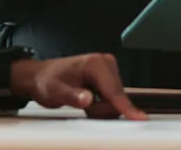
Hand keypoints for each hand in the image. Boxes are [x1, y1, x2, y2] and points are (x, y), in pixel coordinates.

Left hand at [8, 53, 145, 120]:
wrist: (42, 76)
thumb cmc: (47, 81)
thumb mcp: (55, 91)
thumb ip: (73, 96)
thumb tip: (88, 99)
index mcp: (96, 64)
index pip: (114, 91)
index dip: (124, 107)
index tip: (138, 118)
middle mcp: (106, 63)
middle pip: (117, 97)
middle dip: (102, 108)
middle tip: (81, 103)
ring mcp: (109, 70)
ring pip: (115, 100)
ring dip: (101, 108)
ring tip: (82, 100)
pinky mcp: (109, 77)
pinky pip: (112, 99)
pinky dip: (101, 105)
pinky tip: (88, 99)